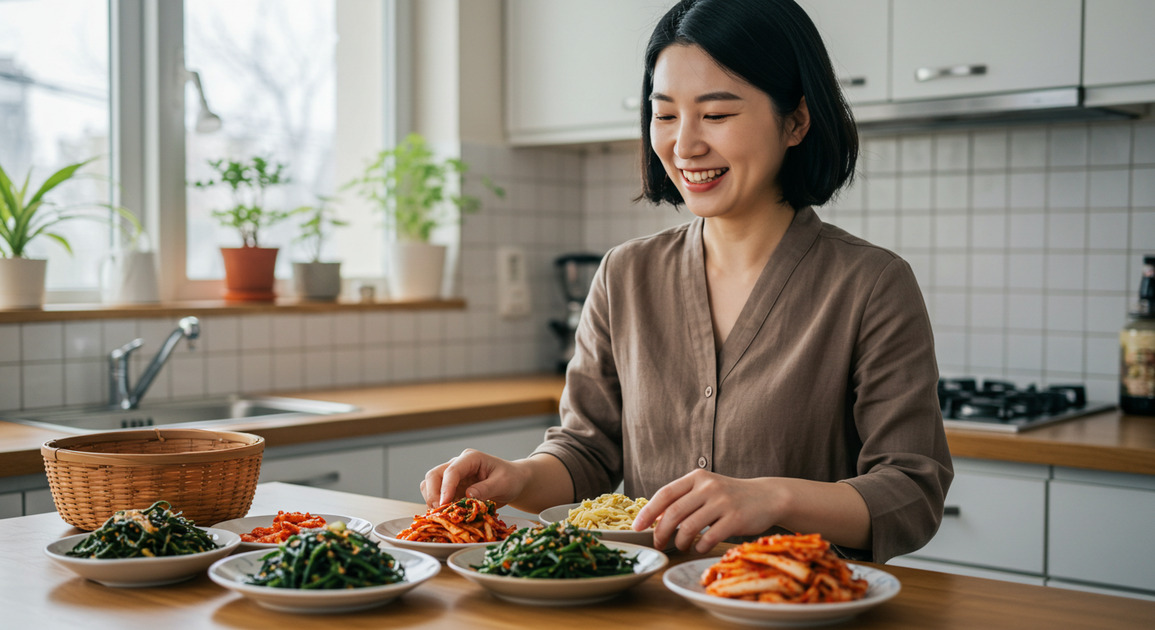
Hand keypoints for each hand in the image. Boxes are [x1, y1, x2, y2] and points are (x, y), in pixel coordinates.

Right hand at [420, 449, 528, 507]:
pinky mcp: (451, 489)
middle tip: (439, 511)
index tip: (444, 504)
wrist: (513, 482)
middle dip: (432, 493)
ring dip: (431, 499)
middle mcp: (457, 464)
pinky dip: (437, 506)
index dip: (446, 487)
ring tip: (442, 514)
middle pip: (434, 475)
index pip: (452, 470)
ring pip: (430, 484)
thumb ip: (487, 488)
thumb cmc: (510, 479)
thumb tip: (468, 495)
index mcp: (471, 459)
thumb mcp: (504, 483)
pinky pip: (436, 496)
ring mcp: (452, 477)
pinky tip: (446, 515)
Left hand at [631, 469, 779, 552]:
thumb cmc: (731, 496)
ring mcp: (722, 502)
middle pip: (673, 512)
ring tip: (680, 546)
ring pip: (689, 527)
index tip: (637, 527)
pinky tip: (698, 548)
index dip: (648, 512)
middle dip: (660, 532)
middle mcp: (708, 487)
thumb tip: (655, 519)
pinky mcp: (735, 518)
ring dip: (680, 542)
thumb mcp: (707, 488)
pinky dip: (699, 546)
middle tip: (657, 543)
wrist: (767, 496)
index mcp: (697, 477)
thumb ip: (684, 499)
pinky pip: (709, 537)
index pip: (665, 494)